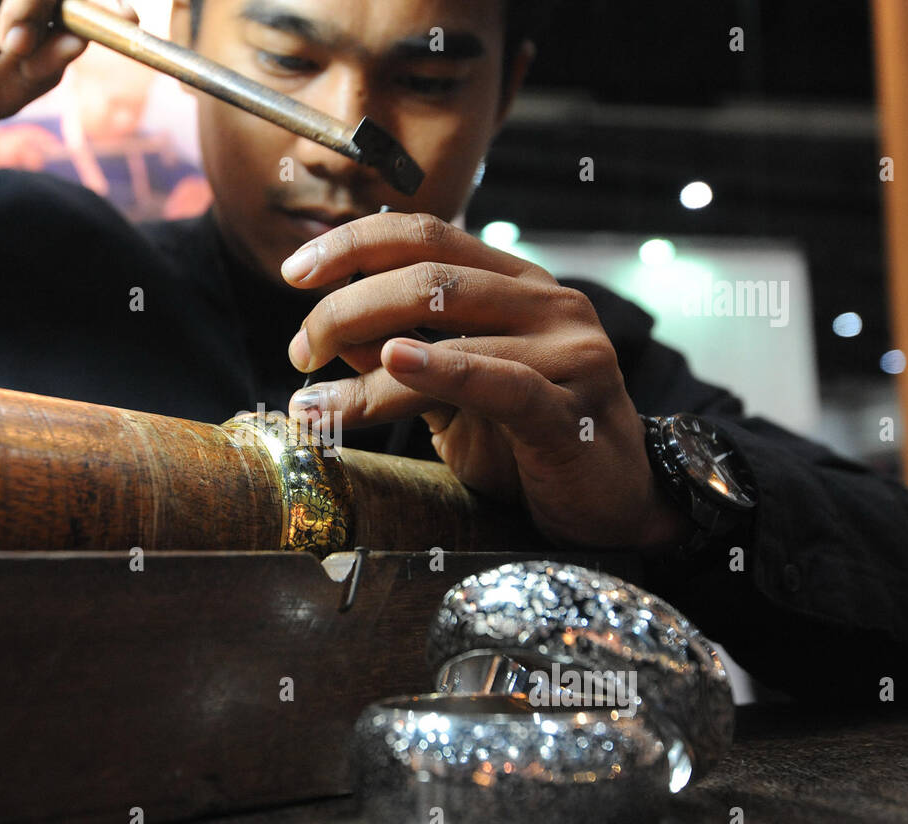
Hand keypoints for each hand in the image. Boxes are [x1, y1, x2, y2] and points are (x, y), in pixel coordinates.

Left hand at [282, 211, 692, 553]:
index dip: (353, 243)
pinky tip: (394, 364)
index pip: (425, 234)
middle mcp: (547, 302)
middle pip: (427, 276)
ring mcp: (568, 351)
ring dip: (365, 364)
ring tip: (313, 400)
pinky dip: (441, 369)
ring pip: (448, 331)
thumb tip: (332, 334)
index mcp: (516, 284)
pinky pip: (498, 381)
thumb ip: (403, 358)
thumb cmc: (530, 445)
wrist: (613, 505)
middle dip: (344, 307)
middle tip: (298, 351)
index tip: (293, 272)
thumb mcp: (454, 395)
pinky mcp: (573, 408)